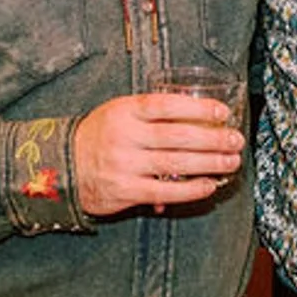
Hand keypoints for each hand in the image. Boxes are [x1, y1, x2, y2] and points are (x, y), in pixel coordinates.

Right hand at [71, 92, 242, 217]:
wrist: (61, 166)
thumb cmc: (98, 137)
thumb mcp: (118, 113)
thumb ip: (151, 115)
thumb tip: (195, 122)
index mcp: (125, 111)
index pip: (166, 105)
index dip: (198, 108)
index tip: (222, 112)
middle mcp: (125, 136)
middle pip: (178, 135)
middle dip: (213, 138)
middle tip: (235, 140)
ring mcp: (125, 164)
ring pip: (176, 163)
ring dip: (209, 163)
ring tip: (230, 162)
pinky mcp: (125, 190)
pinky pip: (165, 190)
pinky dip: (191, 189)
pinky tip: (208, 185)